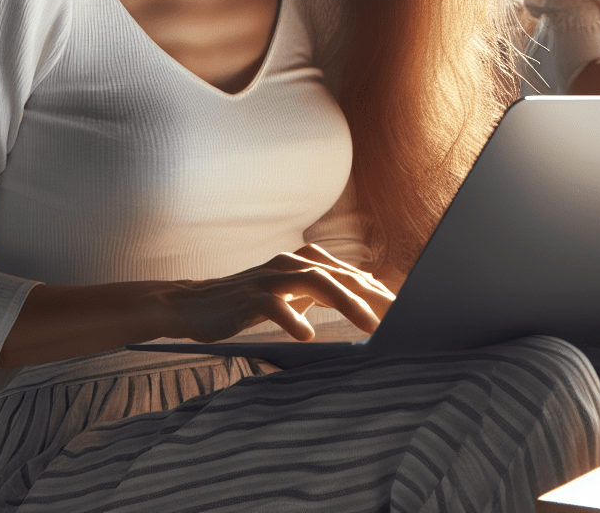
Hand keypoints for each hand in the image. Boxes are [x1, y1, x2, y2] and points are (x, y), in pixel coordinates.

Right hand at [162, 244, 395, 343]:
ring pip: (315, 282)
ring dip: (345, 303)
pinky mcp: (248, 295)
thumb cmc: (248, 302)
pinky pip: (274, 305)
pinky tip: (308, 336)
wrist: (194, 303)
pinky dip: (293, 318)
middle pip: (340, 275)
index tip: (405, 310)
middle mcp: (291, 263)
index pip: (350, 275)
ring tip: (368, 325)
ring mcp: (270, 277)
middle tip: (399, 317)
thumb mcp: (290, 295)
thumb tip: (362, 298)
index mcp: (305, 262)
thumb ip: (322, 294)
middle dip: (373, 296)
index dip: (378, 291)